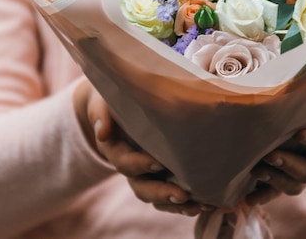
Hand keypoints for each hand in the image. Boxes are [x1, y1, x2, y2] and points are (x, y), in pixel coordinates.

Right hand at [73, 79, 207, 216]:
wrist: (115, 104)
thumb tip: (102, 132)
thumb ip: (101, 113)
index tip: (159, 162)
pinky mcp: (160, 172)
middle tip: (182, 195)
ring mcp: (145, 172)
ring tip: (199, 206)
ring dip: (176, 204)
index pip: (125, 163)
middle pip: (142, 187)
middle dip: (162, 193)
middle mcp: (130, 166)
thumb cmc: (111, 100)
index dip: (141, 164)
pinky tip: (204, 202)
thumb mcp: (102, 103)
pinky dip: (185, 201)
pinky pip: (169, 192)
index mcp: (115, 149)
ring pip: (157, 195)